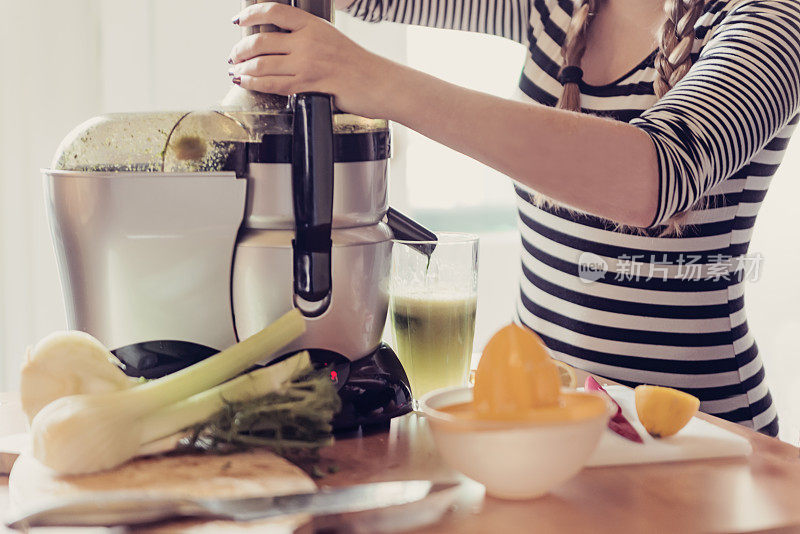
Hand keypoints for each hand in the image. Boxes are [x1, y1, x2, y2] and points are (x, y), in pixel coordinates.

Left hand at [228, 2, 397, 117]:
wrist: (377, 82)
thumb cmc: (357, 64)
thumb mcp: (330, 39)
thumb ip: (306, 38)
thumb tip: (281, 43)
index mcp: (313, 24)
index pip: (274, 11)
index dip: (251, 13)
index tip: (239, 20)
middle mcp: (308, 41)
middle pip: (261, 41)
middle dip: (240, 50)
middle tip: (234, 55)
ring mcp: (307, 63)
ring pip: (262, 64)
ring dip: (242, 69)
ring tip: (235, 71)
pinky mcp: (308, 84)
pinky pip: (272, 84)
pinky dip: (253, 84)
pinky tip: (244, 82)